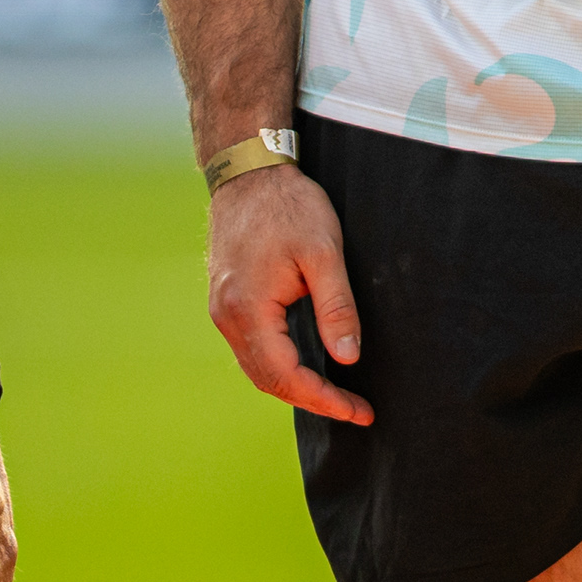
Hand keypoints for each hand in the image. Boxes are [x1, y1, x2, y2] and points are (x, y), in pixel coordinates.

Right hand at [205, 163, 370, 424]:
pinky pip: (250, 349)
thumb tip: (347, 359)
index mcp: (249, 309)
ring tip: (336, 395)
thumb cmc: (289, 206)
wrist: (249, 171)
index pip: (286, 376)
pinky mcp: (226, 300)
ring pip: (256, 368)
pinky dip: (278, 365)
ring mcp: (222, 309)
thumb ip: (336, 307)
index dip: (324, 399)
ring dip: (294, 386)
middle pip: (267, 380)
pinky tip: (306, 364)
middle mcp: (227, 316)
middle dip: (312, 400)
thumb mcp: (324, 252)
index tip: (359, 410)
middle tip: (355, 409)